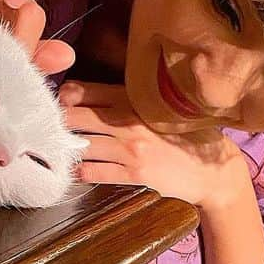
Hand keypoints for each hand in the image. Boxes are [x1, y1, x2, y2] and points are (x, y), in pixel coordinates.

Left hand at [59, 82, 249, 210]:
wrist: (213, 171)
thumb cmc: (185, 137)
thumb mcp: (159, 109)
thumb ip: (126, 100)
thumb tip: (82, 96)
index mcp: (134, 98)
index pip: (84, 91)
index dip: (63, 99)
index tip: (57, 107)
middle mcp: (129, 119)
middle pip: (75, 117)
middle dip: (58, 124)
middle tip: (50, 132)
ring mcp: (130, 147)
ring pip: (81, 145)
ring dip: (67, 150)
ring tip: (60, 152)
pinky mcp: (134, 173)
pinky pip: (94, 171)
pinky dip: (80, 171)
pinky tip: (77, 171)